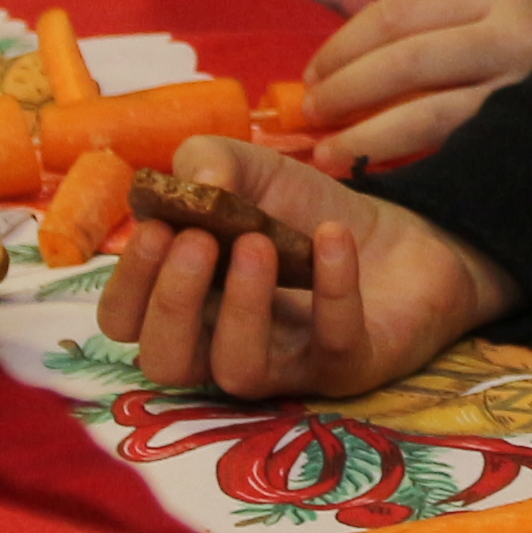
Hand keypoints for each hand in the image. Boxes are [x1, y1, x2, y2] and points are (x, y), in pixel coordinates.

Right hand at [93, 138, 513, 401]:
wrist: (405, 231)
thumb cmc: (307, 211)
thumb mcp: (250, 168)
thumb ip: (208, 161)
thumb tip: (192, 186)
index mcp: (186, 301)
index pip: (126, 321)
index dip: (130, 284)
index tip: (158, 228)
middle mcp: (222, 344)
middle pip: (165, 365)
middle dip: (171, 304)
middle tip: (199, 241)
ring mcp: (285, 365)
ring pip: (237, 371)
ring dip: (240, 306)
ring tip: (259, 243)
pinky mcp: (346, 368)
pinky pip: (331, 345)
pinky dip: (331, 289)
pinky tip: (333, 238)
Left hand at [296, 0, 531, 174]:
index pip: (400, 13)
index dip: (344, 46)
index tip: (309, 76)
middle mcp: (515, 35)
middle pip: (409, 61)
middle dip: (348, 90)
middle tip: (310, 114)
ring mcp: (527, 93)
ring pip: (433, 115)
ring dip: (369, 138)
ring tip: (327, 154)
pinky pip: (459, 154)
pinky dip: (412, 165)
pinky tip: (379, 177)